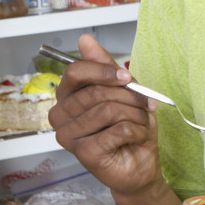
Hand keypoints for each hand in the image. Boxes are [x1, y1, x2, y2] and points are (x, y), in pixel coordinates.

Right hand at [48, 33, 161, 198]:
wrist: (140, 164)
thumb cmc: (129, 127)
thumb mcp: (122, 90)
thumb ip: (103, 65)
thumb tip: (85, 39)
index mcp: (67, 97)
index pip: (74, 72)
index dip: (103, 71)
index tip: (126, 77)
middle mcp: (61, 116)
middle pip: (95, 91)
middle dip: (128, 96)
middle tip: (143, 105)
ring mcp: (69, 137)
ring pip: (108, 110)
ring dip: (135, 115)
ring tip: (140, 123)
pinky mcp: (84, 154)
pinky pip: (118, 130)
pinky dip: (137, 131)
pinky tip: (136, 138)